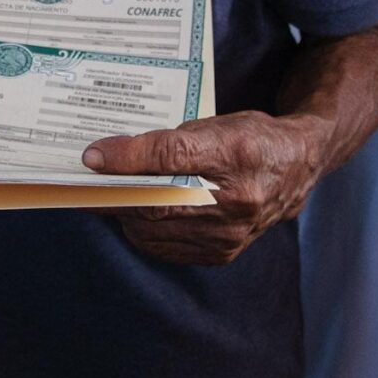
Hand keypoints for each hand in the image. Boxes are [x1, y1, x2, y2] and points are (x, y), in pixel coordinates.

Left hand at [82, 111, 327, 265]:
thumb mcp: (216, 123)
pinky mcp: (221, 254)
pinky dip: (142, 231)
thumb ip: (171, 140)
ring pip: (155, 229)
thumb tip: (117, 156)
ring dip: (123, 213)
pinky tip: (133, 215)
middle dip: (113, 193)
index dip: (128, 156)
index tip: (92, 156)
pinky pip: (165, 247)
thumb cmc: (252, 139)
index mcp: (236, 152)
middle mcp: (236, 199)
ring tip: (104, 197)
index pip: (173, 155)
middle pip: (157, 201)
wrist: (295, 171)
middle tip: (82, 185)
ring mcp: (229, 233)